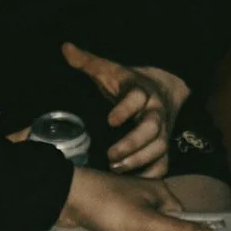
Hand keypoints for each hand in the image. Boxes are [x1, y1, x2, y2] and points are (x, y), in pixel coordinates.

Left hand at [58, 167, 214, 230]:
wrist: (65, 198)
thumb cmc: (108, 205)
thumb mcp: (144, 221)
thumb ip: (175, 230)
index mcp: (160, 192)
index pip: (183, 216)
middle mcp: (147, 196)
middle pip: (166, 224)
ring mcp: (129, 205)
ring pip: (147, 229)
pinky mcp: (113, 215)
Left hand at [62, 43, 188, 176]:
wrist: (165, 89)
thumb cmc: (129, 82)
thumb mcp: (110, 70)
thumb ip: (88, 62)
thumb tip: (65, 47)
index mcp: (141, 91)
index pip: (136, 98)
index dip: (125, 108)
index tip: (110, 120)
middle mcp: (155, 112)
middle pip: (152, 128)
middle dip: (133, 143)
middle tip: (110, 155)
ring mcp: (162, 131)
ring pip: (159, 148)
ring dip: (139, 161)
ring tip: (116, 169)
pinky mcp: (164, 147)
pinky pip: (164, 164)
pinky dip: (151, 175)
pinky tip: (134, 183)